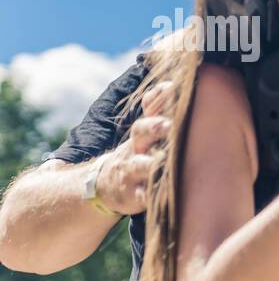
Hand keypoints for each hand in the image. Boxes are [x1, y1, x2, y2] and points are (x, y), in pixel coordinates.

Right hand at [96, 79, 174, 214]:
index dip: (158, 99)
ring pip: (140, 165)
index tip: (172, 87)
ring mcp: (132, 171)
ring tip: (160, 161)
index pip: (149, 110)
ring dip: (150, 162)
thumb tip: (169, 84)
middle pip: (141, 133)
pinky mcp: (133, 195)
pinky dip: (147, 196)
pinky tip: (155, 197)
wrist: (103, 185)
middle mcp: (135, 149)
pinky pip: (140, 196)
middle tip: (169, 123)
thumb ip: (156, 111)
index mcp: (141, 133)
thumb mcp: (142, 133)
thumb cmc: (134, 154)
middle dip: (154, 127)